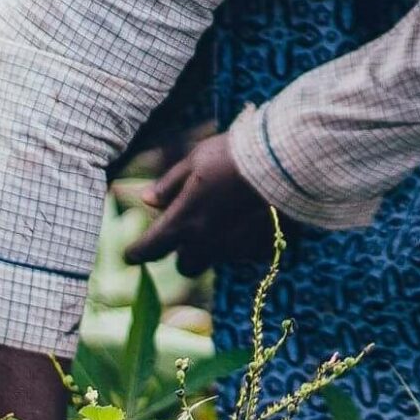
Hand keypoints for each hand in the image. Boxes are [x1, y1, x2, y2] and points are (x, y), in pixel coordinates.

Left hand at [121, 132, 278, 276]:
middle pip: (186, 265)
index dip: (136, 253)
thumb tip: (147, 200)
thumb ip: (170, 185)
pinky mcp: (262, 250)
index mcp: (185, 220)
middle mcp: (208, 243)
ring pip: (216, 260)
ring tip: (226, 217)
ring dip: (213, 247)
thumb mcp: (195, 160)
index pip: (150, 249)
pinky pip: (244, 254)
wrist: (287, 162)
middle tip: (189, 230)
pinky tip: (250, 219)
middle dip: (183, 252)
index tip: (132, 254)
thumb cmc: (235, 154)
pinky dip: (241, 242)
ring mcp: (236, 250)